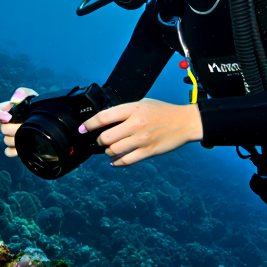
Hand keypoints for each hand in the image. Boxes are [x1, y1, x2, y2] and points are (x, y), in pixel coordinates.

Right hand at [0, 87, 37, 158]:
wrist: (49, 120)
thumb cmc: (37, 106)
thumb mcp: (32, 96)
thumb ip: (23, 93)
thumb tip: (14, 99)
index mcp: (7, 111)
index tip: (8, 116)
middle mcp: (6, 124)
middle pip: (2, 128)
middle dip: (13, 128)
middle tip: (26, 126)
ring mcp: (10, 136)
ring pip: (6, 140)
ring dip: (17, 138)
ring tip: (30, 134)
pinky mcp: (15, 147)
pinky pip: (8, 152)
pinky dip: (14, 151)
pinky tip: (24, 147)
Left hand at [80, 98, 203, 166]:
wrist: (184, 122)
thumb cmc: (163, 111)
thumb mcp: (143, 104)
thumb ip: (125, 111)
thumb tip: (105, 120)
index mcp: (133, 109)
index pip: (103, 117)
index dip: (89, 124)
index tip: (82, 129)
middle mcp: (136, 124)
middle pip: (106, 137)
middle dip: (99, 141)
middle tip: (100, 141)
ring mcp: (142, 139)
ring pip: (114, 150)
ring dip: (108, 152)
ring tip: (109, 150)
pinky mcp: (148, 151)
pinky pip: (126, 161)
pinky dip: (117, 163)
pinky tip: (114, 161)